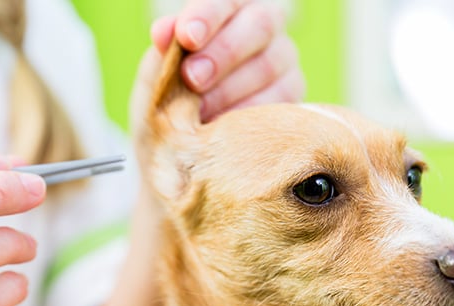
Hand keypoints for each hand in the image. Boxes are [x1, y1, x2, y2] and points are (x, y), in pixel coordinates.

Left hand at [152, 0, 303, 120]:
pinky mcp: (293, 97)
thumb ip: (164, 50)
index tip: (186, 37)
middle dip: (222, 53)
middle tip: (192, 78)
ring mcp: (283, 60)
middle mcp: (264, 25)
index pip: (226, 0)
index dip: (207, 16)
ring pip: (269, 66)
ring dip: (228, 91)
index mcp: (230, 7)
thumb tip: (164, 32)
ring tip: (198, 112)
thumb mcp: (160, 71)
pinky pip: (277, 105)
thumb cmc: (173, 94)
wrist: (187, 143)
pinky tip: (221, 128)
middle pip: (260, 25)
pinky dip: (245, 117)